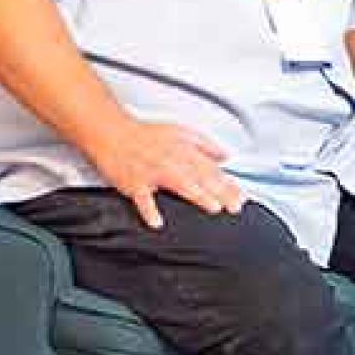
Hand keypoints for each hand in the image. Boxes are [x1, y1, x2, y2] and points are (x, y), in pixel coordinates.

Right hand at [92, 118, 244, 228]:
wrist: (113, 133)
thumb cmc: (147, 135)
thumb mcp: (182, 132)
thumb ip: (206, 145)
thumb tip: (226, 156)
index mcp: (185, 151)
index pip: (212, 170)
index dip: (229, 184)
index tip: (242, 198)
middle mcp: (173, 161)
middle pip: (202, 178)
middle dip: (221, 192)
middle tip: (235, 207)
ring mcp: (153, 172)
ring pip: (180, 184)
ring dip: (197, 195)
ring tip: (212, 207)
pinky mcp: (134, 183)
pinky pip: (142, 198)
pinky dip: (149, 210)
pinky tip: (157, 222)